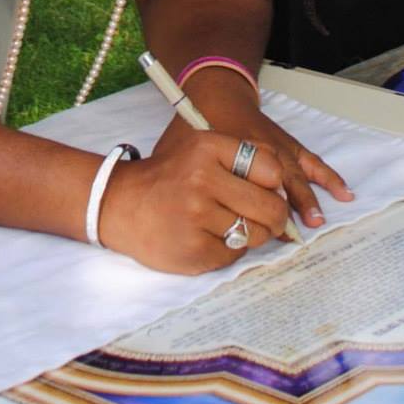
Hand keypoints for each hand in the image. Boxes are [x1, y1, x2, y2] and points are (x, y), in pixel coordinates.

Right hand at [97, 127, 304, 274]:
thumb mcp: (201, 149)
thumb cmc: (169, 178)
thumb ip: (243, 157)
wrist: (119, 204)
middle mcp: (201, 180)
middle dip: (275, 217)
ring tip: (231, 227)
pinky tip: (208, 238)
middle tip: (269, 219)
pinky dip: (228, 250)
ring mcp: (196, 217)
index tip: (267, 189)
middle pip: (270, 207)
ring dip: (252, 234)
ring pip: (255, 234)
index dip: (274, 183)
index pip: (270, 168)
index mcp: (207, 148)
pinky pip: (234, 255)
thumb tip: (284, 186)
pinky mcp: (193, 250)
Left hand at [162, 76, 354, 229]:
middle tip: (289, 235)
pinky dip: (328, 177)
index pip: (244, 188)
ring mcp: (277, 147)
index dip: (250, 212)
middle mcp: (258, 150)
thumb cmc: (196, 127)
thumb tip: (188, 217)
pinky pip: (311, 162)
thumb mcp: (185, 153)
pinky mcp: (288, 144)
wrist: (215, 94)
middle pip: (274, 185)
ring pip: (295, 175)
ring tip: (316, 221)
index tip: (255, 232)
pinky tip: (343, 192)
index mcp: (231, 154)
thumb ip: (189, 181)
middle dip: (281, 211)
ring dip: (307, 199)